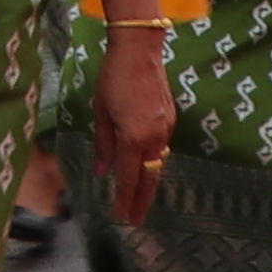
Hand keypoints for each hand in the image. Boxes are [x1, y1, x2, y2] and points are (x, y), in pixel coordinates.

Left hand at [86, 26, 175, 222]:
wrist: (139, 51)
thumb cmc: (113, 79)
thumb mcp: (101, 113)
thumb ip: (103, 144)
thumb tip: (101, 171)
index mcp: (133, 138)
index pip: (128, 178)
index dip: (124, 200)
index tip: (122, 218)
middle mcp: (154, 137)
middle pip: (149, 178)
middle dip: (142, 201)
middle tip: (136, 220)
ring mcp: (165, 128)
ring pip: (158, 163)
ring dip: (149, 181)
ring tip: (140, 198)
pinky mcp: (170, 118)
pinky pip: (162, 146)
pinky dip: (154, 159)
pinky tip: (146, 164)